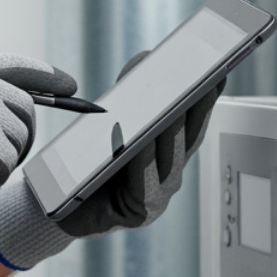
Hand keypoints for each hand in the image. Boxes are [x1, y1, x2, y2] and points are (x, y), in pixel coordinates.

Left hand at [0, 52, 224, 269]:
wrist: (59, 204)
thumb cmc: (86, 161)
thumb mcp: (111, 123)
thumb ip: (129, 99)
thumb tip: (143, 63)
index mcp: (168, 155)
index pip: (193, 123)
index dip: (206, 99)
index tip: (216, 72)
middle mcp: (169, 176)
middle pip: (187, 139)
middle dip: (192, 108)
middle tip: (195, 79)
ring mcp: (158, 197)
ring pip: (169, 160)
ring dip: (169, 131)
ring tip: (168, 102)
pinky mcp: (139, 213)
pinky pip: (144, 183)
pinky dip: (142, 160)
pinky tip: (138, 141)